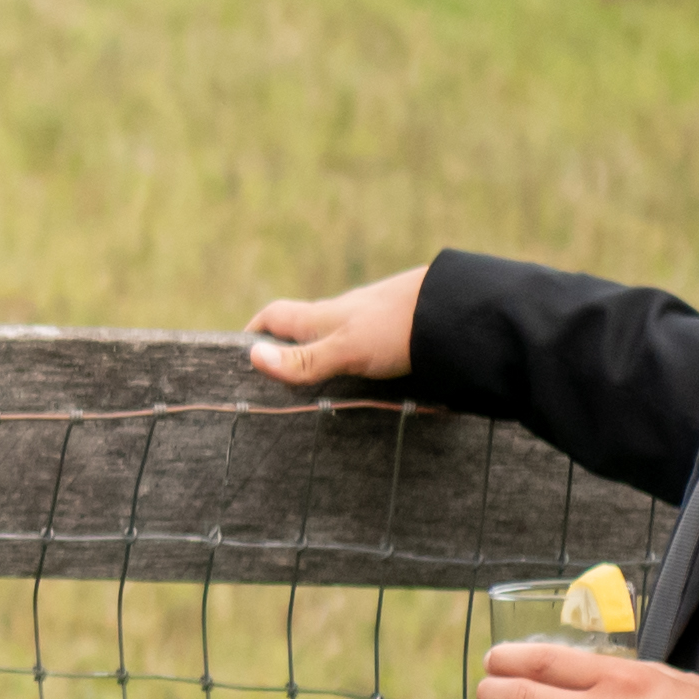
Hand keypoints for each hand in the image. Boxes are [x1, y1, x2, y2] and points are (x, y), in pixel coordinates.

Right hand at [243, 265, 426, 392]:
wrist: (456, 311)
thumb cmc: (396, 327)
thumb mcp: (344, 350)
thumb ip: (303, 360)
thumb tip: (254, 358)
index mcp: (322, 316)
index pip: (275, 316)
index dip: (254, 331)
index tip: (242, 353)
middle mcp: (343, 315)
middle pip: (303, 327)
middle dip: (286, 346)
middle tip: (275, 377)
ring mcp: (370, 322)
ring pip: (335, 337)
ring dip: (321, 355)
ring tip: (318, 387)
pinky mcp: (396, 333)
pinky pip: (365, 346)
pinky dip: (355, 361)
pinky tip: (364, 379)